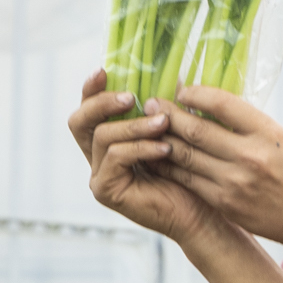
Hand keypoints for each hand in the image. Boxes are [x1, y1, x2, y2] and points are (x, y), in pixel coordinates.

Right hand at [67, 70, 213, 242]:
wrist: (202, 211)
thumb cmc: (191, 172)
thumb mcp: (175, 131)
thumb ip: (165, 107)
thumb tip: (172, 74)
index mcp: (110, 140)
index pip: (88, 109)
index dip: (91, 89)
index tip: (104, 70)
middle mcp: (99, 157)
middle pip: (79, 121)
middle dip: (102, 103)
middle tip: (130, 97)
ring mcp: (100, 175)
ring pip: (103, 136)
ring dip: (134, 125)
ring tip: (164, 123)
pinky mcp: (107, 191)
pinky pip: (117, 157)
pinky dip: (141, 147)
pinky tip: (165, 148)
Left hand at [151, 86, 282, 249]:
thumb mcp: (278, 135)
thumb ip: (244, 121)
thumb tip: (204, 101)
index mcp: (266, 132)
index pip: (222, 103)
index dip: (195, 93)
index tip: (181, 90)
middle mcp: (249, 156)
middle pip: (197, 130)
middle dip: (168, 114)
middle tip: (151, 103)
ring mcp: (234, 182)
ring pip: (186, 155)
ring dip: (162, 139)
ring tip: (149, 127)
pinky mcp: (224, 203)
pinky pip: (187, 179)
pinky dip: (169, 165)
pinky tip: (157, 155)